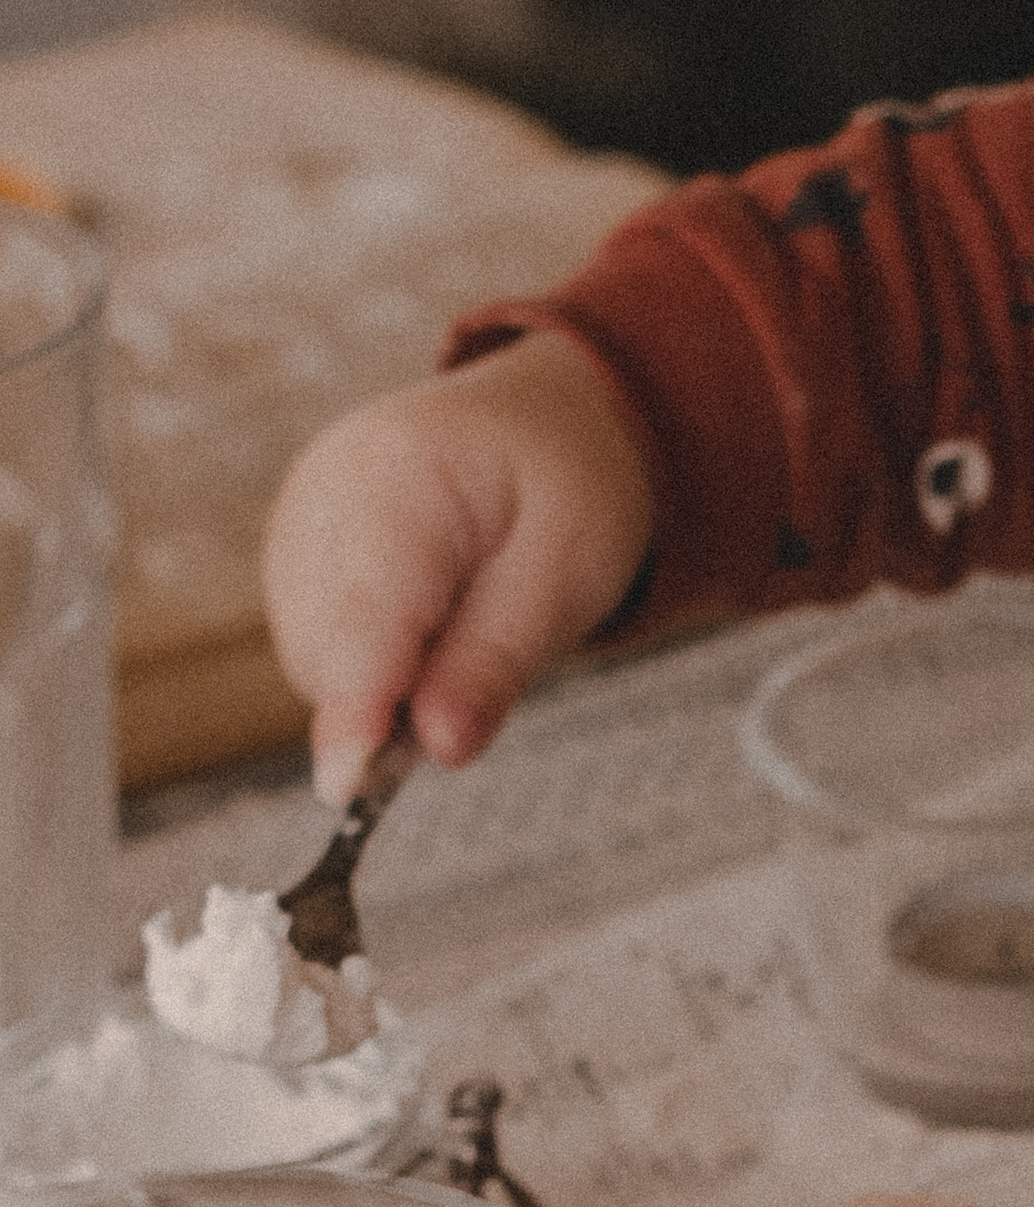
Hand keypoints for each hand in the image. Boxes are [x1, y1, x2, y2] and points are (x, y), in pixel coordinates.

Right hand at [261, 333, 654, 800]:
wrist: (534, 419)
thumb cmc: (564, 484)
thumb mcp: (567, 573)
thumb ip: (497, 661)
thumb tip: (438, 749)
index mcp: (400, 475)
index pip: (364, 615)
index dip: (355, 709)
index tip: (348, 787)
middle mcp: (322, 493)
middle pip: (328, 651)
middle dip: (394, 700)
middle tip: (486, 666)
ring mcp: (295, 521)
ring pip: (315, 660)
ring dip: (385, 683)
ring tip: (469, 616)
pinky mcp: (291, 554)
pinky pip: (316, 646)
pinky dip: (371, 662)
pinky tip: (428, 618)